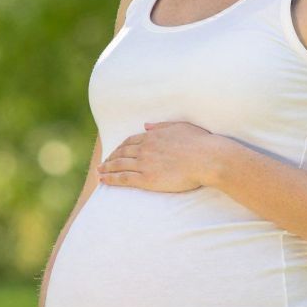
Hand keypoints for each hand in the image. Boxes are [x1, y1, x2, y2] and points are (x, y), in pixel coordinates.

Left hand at [97, 120, 224, 193]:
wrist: (206, 158)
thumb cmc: (199, 143)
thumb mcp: (180, 127)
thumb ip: (161, 126)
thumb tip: (146, 126)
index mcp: (153, 136)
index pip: (131, 141)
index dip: (121, 147)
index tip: (116, 151)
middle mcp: (145, 148)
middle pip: (122, 152)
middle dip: (111, 157)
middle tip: (104, 162)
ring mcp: (144, 164)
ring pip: (119, 165)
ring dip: (107, 168)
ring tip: (100, 171)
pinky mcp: (146, 179)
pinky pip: (123, 178)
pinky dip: (111, 178)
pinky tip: (103, 180)